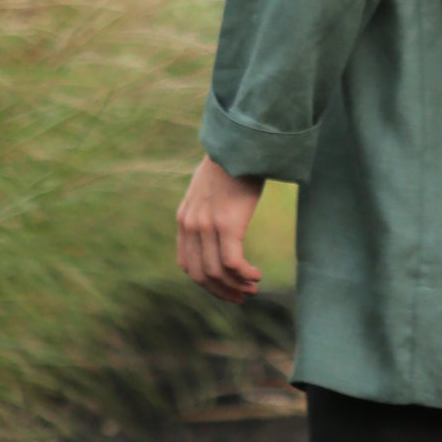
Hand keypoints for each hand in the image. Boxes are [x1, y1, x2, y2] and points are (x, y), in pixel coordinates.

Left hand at [176, 156, 264, 302]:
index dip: (206, 283)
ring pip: (217, 272)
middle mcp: (190, 225)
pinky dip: (244, 275)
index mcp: (184, 219)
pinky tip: (256, 275)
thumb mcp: (208, 189)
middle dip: (221, 291)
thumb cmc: (231, 165)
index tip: (225, 287)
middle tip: (241, 297)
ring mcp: (207, 226)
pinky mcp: (227, 224)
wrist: (240, 145)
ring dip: (236, 286)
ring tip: (253, 287)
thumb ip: (206, 209)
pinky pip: (233, 263)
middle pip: (200, 275)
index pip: (187, 265)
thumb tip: (220, 223)